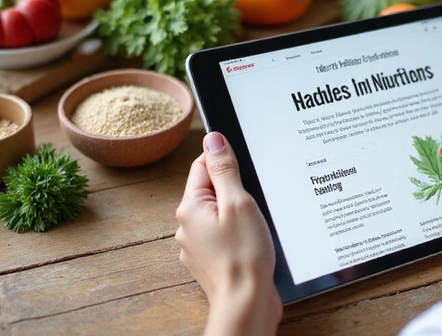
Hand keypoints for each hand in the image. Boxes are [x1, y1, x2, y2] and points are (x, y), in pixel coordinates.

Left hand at [175, 132, 281, 335]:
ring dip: (237, 214)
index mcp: (189, 207)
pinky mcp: (209, 261)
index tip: (244, 170)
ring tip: (254, 226)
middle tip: (253, 202)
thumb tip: (213, 139)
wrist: (246, 303)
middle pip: (210, 191)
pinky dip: (237, 234)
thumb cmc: (244, 255)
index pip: (202, 167)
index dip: (225, 163)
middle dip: (234, 191)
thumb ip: (224, 169)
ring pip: (218, 214)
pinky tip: (251, 241)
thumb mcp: (238, 202)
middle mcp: (187, 226)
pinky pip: (222, 235)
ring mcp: (197, 246)